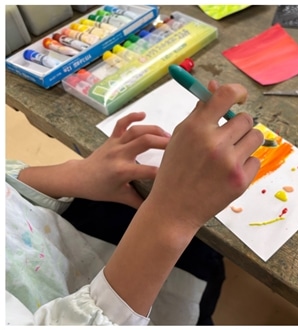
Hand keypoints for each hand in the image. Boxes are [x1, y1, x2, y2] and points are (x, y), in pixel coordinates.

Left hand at [16, 113, 168, 208]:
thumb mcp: (122, 198)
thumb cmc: (101, 189)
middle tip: (179, 147)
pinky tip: (144, 114)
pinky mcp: (111, 139)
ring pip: (136, 131)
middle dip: (164, 142)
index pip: (149, 171)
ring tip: (169, 136)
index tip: (178, 174)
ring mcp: (115, 144)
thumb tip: (160, 208)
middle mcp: (119, 154)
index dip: (165, 173)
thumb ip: (141, 202)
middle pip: (145, 142)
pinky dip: (132, 116)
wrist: (80, 177)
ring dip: (154, 130)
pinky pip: (122, 124)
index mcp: (123, 171)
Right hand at [145, 81, 262, 238]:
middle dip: (240, 124)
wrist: (175, 207)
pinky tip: (230, 171)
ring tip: (231, 152)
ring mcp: (230, 163)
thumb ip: (201, 112)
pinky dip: (246, 163)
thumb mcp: (181, 135)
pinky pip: (255, 160)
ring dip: (247, 141)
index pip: (226, 95)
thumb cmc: (177, 169)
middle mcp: (215, 143)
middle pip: (246, 119)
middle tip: (231, 135)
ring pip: (255, 137)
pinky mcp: (241, 180)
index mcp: (197, 127)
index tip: (239, 96)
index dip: (238, 92)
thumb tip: (215, 86)